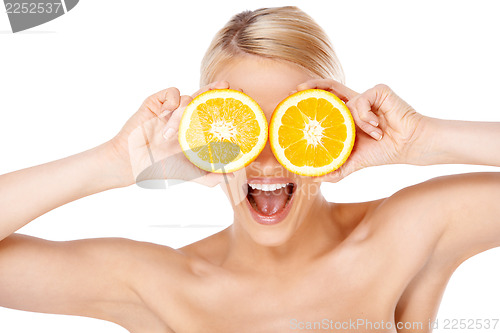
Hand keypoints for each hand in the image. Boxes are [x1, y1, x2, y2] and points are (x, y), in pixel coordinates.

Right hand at [108, 81, 232, 186]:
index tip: (241, 99)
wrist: (133, 164)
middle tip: (227, 86)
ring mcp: (171, 110)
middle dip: (216, 89)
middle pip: (204, 97)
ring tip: (170, 133)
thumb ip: (211, 177)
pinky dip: (173, 100)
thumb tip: (233, 177)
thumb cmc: (161, 169)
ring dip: (184, 111)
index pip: (214, 113)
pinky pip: (171, 93)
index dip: (226, 104)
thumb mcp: (191, 174)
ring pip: (188, 97)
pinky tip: (165, 114)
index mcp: (195, 131)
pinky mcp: (157, 103)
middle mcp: (185, 117)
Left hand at [295, 79, 424, 181]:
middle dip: (312, 85)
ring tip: (375, 134)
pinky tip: (379, 128)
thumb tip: (313, 179)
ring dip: (357, 121)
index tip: (292, 98)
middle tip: (296, 89)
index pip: (326, 102)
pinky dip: (366, 118)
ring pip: (346, 100)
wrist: (409, 146)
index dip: (311, 97)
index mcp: (348, 117)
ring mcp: (367, 96)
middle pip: (330, 87)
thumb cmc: (384, 151)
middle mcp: (355, 103)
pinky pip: (361, 101)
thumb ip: (336, 170)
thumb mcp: (354, 162)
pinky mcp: (379, 92)